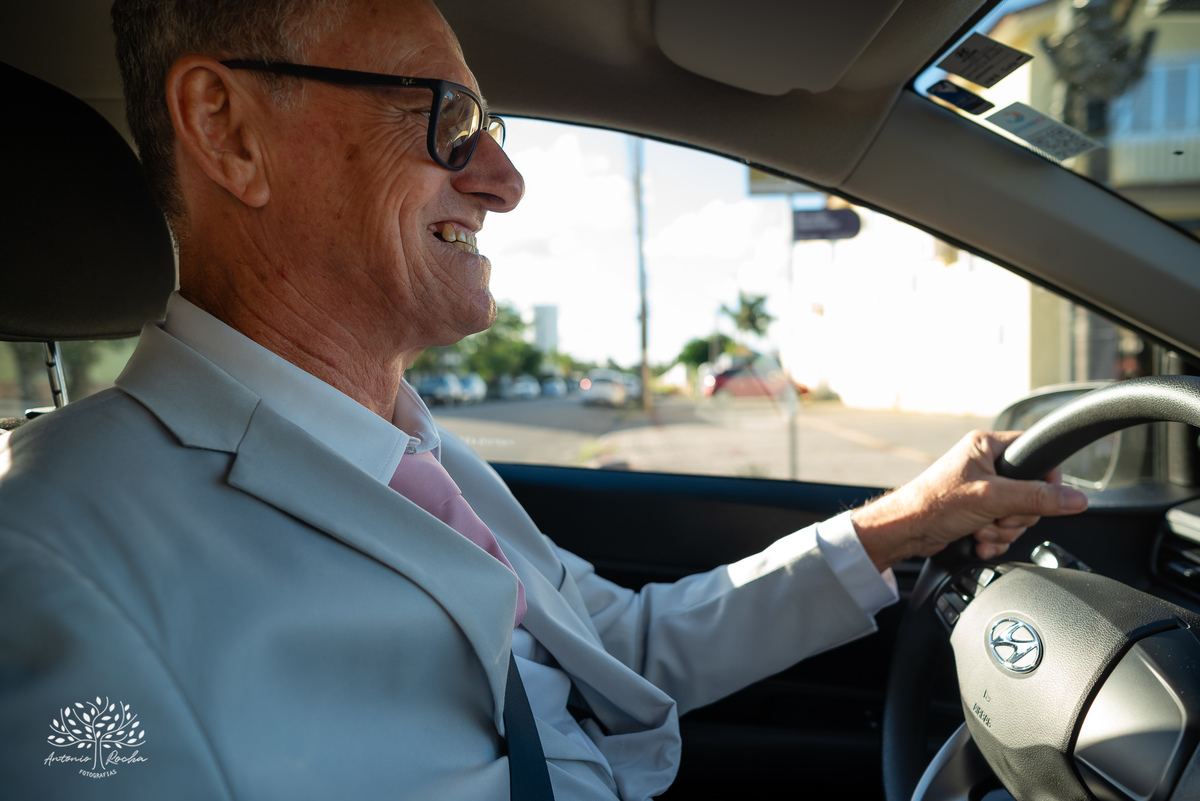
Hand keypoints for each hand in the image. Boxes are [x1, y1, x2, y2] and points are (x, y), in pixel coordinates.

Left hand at [850, 430, 1088, 570]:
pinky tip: (979, 541)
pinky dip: (994, 539)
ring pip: (1018, 514)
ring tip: (982, 530)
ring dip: (1003, 530)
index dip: (1044, 479)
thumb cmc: (934, 504)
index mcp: (987, 446)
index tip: (1041, 498)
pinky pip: (1004, 528)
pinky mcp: (977, 512)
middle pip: (1032, 492)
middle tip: (996, 517)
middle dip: (1015, 515)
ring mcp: (982, 490)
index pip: (1036, 453)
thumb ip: (1037, 498)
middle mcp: (985, 464)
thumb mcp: (993, 498)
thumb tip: (1076, 499)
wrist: (906, 531)